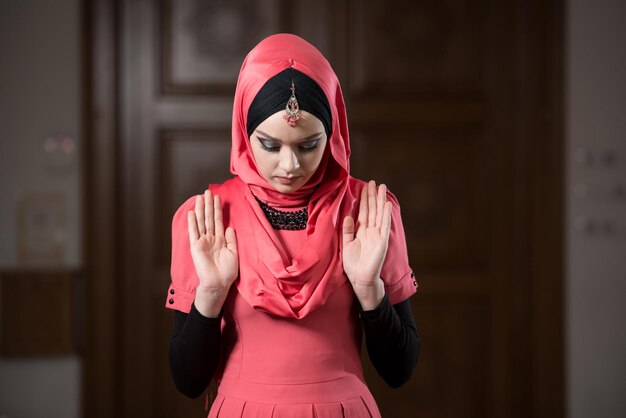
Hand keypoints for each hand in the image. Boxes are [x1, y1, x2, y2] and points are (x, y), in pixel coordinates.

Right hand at [187, 189, 237, 316]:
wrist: (218, 283)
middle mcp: (211, 238)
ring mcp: (202, 241)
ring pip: (201, 222)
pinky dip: (192, 222)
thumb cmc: (227, 272)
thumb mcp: (234, 253)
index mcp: (220, 239)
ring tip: (200, 197)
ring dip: (201, 209)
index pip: (218, 220)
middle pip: (209, 218)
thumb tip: (229, 227)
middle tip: (207, 191)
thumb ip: (231, 239)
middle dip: (208, 204)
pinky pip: (193, 232)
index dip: (218, 209)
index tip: (217, 197)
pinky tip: (192, 212)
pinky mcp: (195, 246)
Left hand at [342, 180, 391, 309]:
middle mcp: (370, 231)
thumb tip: (348, 216)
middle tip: (373, 182)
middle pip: (372, 209)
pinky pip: (384, 225)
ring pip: (379, 213)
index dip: (364, 200)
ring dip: (380, 200)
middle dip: (372, 196)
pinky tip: (386, 204)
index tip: (364, 187)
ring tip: (382, 187)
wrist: (360, 278)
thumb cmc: (353, 264)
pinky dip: (385, 214)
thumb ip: (347, 230)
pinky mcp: (382, 240)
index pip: (363, 211)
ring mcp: (378, 235)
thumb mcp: (346, 244)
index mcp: (361, 231)